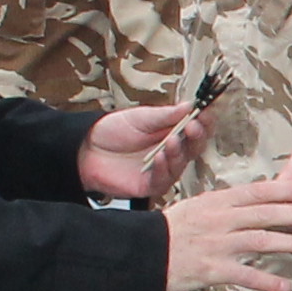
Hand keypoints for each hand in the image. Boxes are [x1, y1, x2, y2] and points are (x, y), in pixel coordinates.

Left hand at [80, 102, 209, 201]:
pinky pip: (163, 179)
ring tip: (172, 140)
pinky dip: (163, 168)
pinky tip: (159, 157)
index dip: (204, 121)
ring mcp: (162, 169)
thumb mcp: (140, 118)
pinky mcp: (150, 185)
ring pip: (181, 164)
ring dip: (179, 152)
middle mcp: (171, 152)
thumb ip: (165, 115)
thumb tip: (190, 105)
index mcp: (172, 132)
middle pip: (195, 147)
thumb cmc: (113, 132)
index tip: (205, 111)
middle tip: (194, 126)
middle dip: (197, 136)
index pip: (196, 128)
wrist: (85, 150)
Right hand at [161, 180, 291, 290]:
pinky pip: (246, 277)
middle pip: (266, 213)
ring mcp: (216, 245)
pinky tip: (286, 288)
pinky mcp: (211, 270)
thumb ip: (225, 205)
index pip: (259, 191)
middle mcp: (220, 220)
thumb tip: (254, 202)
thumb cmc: (168, 232)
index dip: (288, 190)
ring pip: (261, 241)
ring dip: (291, 244)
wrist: (140, 255)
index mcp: (217, 201)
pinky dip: (268, 283)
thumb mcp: (196, 208)